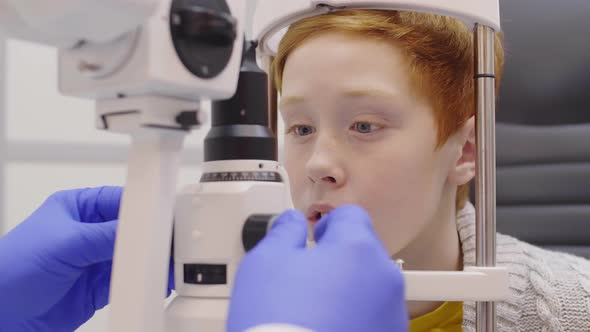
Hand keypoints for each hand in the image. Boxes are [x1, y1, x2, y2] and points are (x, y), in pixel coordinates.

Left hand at [0, 186, 173, 330]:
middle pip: (131, 229)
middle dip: (151, 236)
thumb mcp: (64, 244)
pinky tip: (154, 280)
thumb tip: (142, 230)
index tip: (165, 215)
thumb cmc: (8, 272)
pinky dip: (143, 281)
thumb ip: (107, 236)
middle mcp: (88, 232)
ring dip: (150, 260)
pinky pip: (128, 280)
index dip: (144, 207)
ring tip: (167, 263)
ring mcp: (94, 260)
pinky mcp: (98, 287)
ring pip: (133, 256)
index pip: (120, 200)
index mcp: (77, 208)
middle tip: (170, 241)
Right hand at [227, 205, 407, 331]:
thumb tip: (290, 223)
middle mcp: (384, 278)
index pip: (350, 216)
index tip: (314, 238)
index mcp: (357, 248)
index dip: (328, 224)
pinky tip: (328, 329)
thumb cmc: (282, 323)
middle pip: (362, 253)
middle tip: (306, 278)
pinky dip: (357, 318)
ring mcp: (391, 313)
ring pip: (370, 287)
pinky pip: (374, 317)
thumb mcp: (265, 264)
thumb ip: (283, 233)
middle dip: (338, 260)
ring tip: (314, 311)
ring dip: (349, 291)